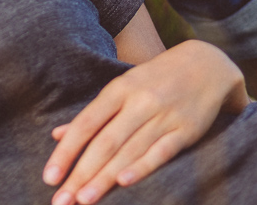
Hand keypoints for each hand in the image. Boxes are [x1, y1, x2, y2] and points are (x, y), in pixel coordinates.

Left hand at [42, 40, 248, 204]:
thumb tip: (58, 134)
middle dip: (81, 173)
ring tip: (84, 200)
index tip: (50, 176)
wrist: (207, 64)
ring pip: (129, 150)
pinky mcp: (187, 129)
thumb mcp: (123, 87)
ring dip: (104, 177)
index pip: (86, 124)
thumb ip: (94, 114)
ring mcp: (164, 115)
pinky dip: (143, 166)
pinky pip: (161, 150)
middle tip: (61, 200)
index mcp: (119, 89)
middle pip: (105, 142)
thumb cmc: (156, 79)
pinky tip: (124, 182)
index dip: (67, 151)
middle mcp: (139, 102)